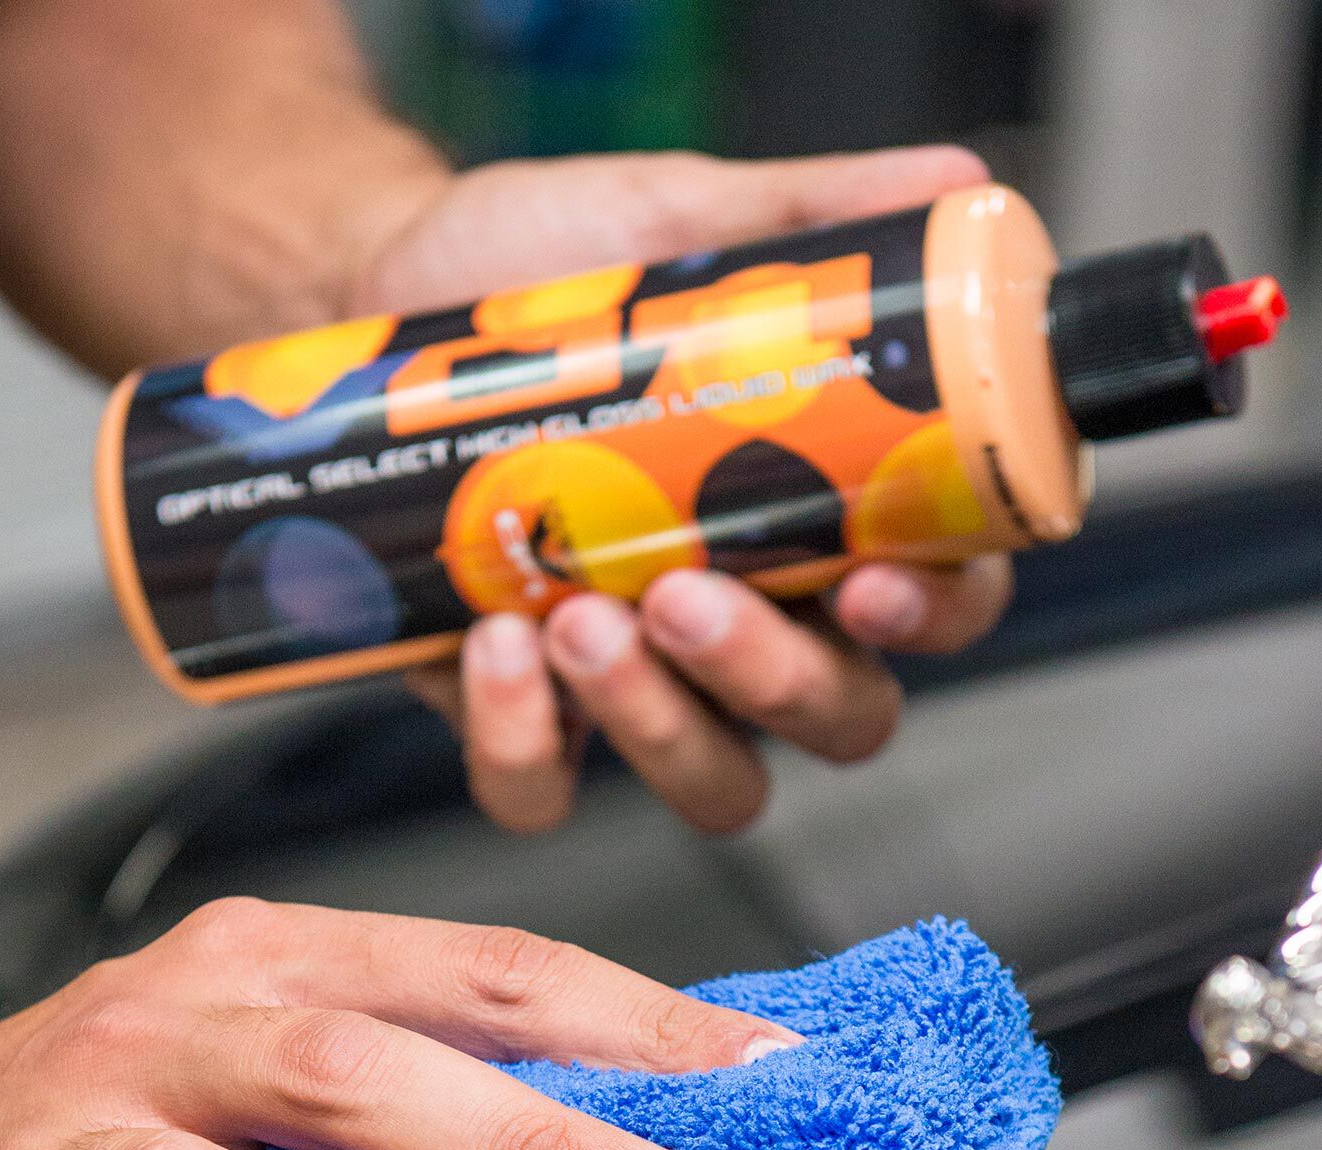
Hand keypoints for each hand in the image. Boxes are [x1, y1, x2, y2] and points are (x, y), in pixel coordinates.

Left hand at [354, 147, 1015, 833]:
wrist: (368, 296)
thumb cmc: (540, 280)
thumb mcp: (678, 223)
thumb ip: (815, 218)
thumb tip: (953, 185)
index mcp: (827, 520)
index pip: (941, 603)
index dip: (934, 617)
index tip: (871, 582)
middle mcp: (757, 621)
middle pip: (838, 719)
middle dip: (775, 681)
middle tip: (688, 598)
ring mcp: (645, 683)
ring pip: (715, 780)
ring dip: (660, 722)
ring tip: (581, 614)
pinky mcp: (528, 716)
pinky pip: (545, 792)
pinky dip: (525, 746)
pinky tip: (496, 649)